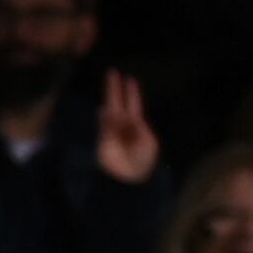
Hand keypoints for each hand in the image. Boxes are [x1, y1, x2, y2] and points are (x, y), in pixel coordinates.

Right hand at [90, 70, 159, 186]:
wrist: (129, 180)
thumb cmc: (142, 163)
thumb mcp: (149, 144)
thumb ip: (140, 129)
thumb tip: (128, 118)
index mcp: (137, 127)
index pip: (133, 105)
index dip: (132, 93)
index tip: (130, 79)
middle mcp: (123, 126)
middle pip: (118, 103)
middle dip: (115, 89)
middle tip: (112, 72)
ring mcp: (112, 133)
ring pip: (110, 112)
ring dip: (110, 100)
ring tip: (111, 84)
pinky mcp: (103, 141)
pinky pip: (104, 127)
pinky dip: (104, 119)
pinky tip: (103, 111)